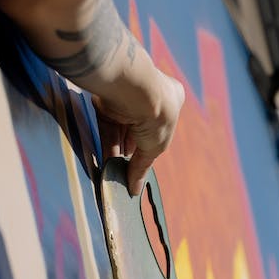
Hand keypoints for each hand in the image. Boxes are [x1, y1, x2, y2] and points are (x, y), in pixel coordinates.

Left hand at [94, 68, 183, 195]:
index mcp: (172, 100)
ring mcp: (127, 100)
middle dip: (132, 154)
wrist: (135, 90)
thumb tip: (135, 188)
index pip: (160, 129)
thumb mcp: (157, 146)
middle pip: (139, 132)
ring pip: (121, 132)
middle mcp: (150, 98)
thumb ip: (143, 166)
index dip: (152, 148)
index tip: (142, 165)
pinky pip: (107, 128)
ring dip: (117, 154)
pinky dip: (107, 147)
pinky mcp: (107, 102)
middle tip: (127, 174)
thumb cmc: (158, 114)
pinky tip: (106, 166)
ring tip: (115, 174)